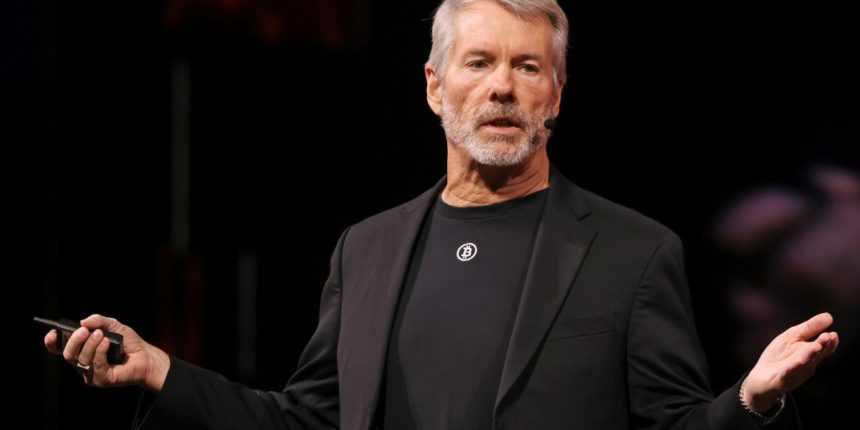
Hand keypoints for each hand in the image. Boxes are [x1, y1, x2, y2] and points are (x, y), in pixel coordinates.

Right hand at [44, 314, 169, 391]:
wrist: (145, 356)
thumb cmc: (128, 342)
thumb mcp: (113, 325)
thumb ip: (99, 321)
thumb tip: (83, 322)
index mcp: (81, 350)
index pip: (60, 349)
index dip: (53, 343)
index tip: (53, 333)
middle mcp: (83, 363)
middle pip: (69, 354)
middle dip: (74, 341)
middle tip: (84, 331)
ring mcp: (91, 373)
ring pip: (81, 360)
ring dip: (90, 345)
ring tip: (101, 335)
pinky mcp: (101, 380)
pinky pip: (95, 366)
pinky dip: (100, 352)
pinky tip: (106, 343)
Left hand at [743, 312, 838, 412]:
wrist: (760, 376)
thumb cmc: (779, 355)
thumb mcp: (792, 336)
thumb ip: (809, 328)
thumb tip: (828, 316)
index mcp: (810, 355)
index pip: (823, 349)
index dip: (829, 343)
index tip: (833, 334)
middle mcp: (805, 365)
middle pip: (815, 355)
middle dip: (821, 346)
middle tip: (827, 337)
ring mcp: (794, 374)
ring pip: (804, 364)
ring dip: (810, 355)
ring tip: (816, 346)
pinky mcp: (781, 379)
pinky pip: (788, 373)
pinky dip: (794, 367)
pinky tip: (799, 360)